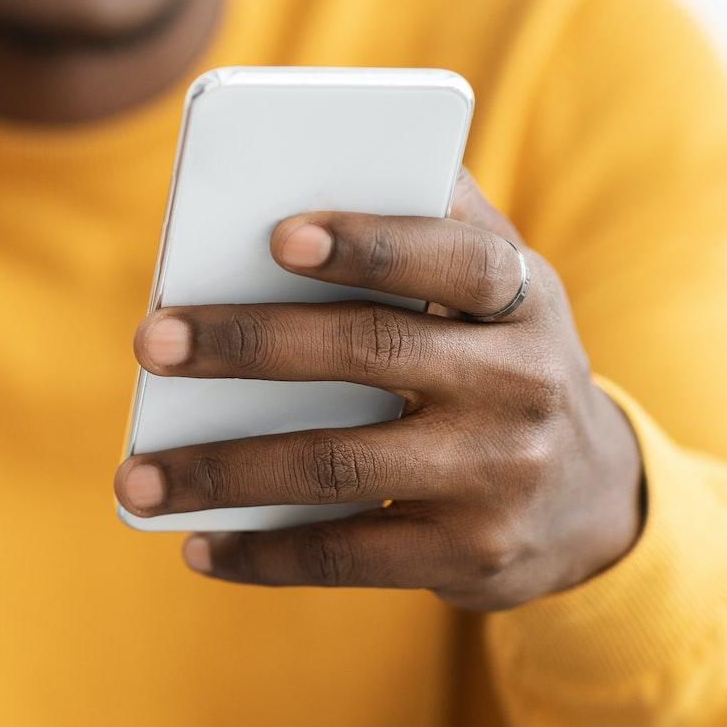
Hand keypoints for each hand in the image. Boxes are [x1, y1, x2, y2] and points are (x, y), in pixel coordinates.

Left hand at [114, 172, 644, 610]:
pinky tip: (196, 546)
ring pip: (337, 465)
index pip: (457, 258)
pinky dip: (262, 554)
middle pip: (371, 352)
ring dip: (222, 471)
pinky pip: (345, 557)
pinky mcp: (469, 555)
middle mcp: (523, 384)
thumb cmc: (499, 361)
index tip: (276, 235)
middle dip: (247, 345)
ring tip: (134, 478)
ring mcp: (498, 476)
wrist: (592, 501)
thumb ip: (428, 226)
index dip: (371, 245)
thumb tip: (306, 169)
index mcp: (525, 299)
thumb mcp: (498, 292)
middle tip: (149, 342)